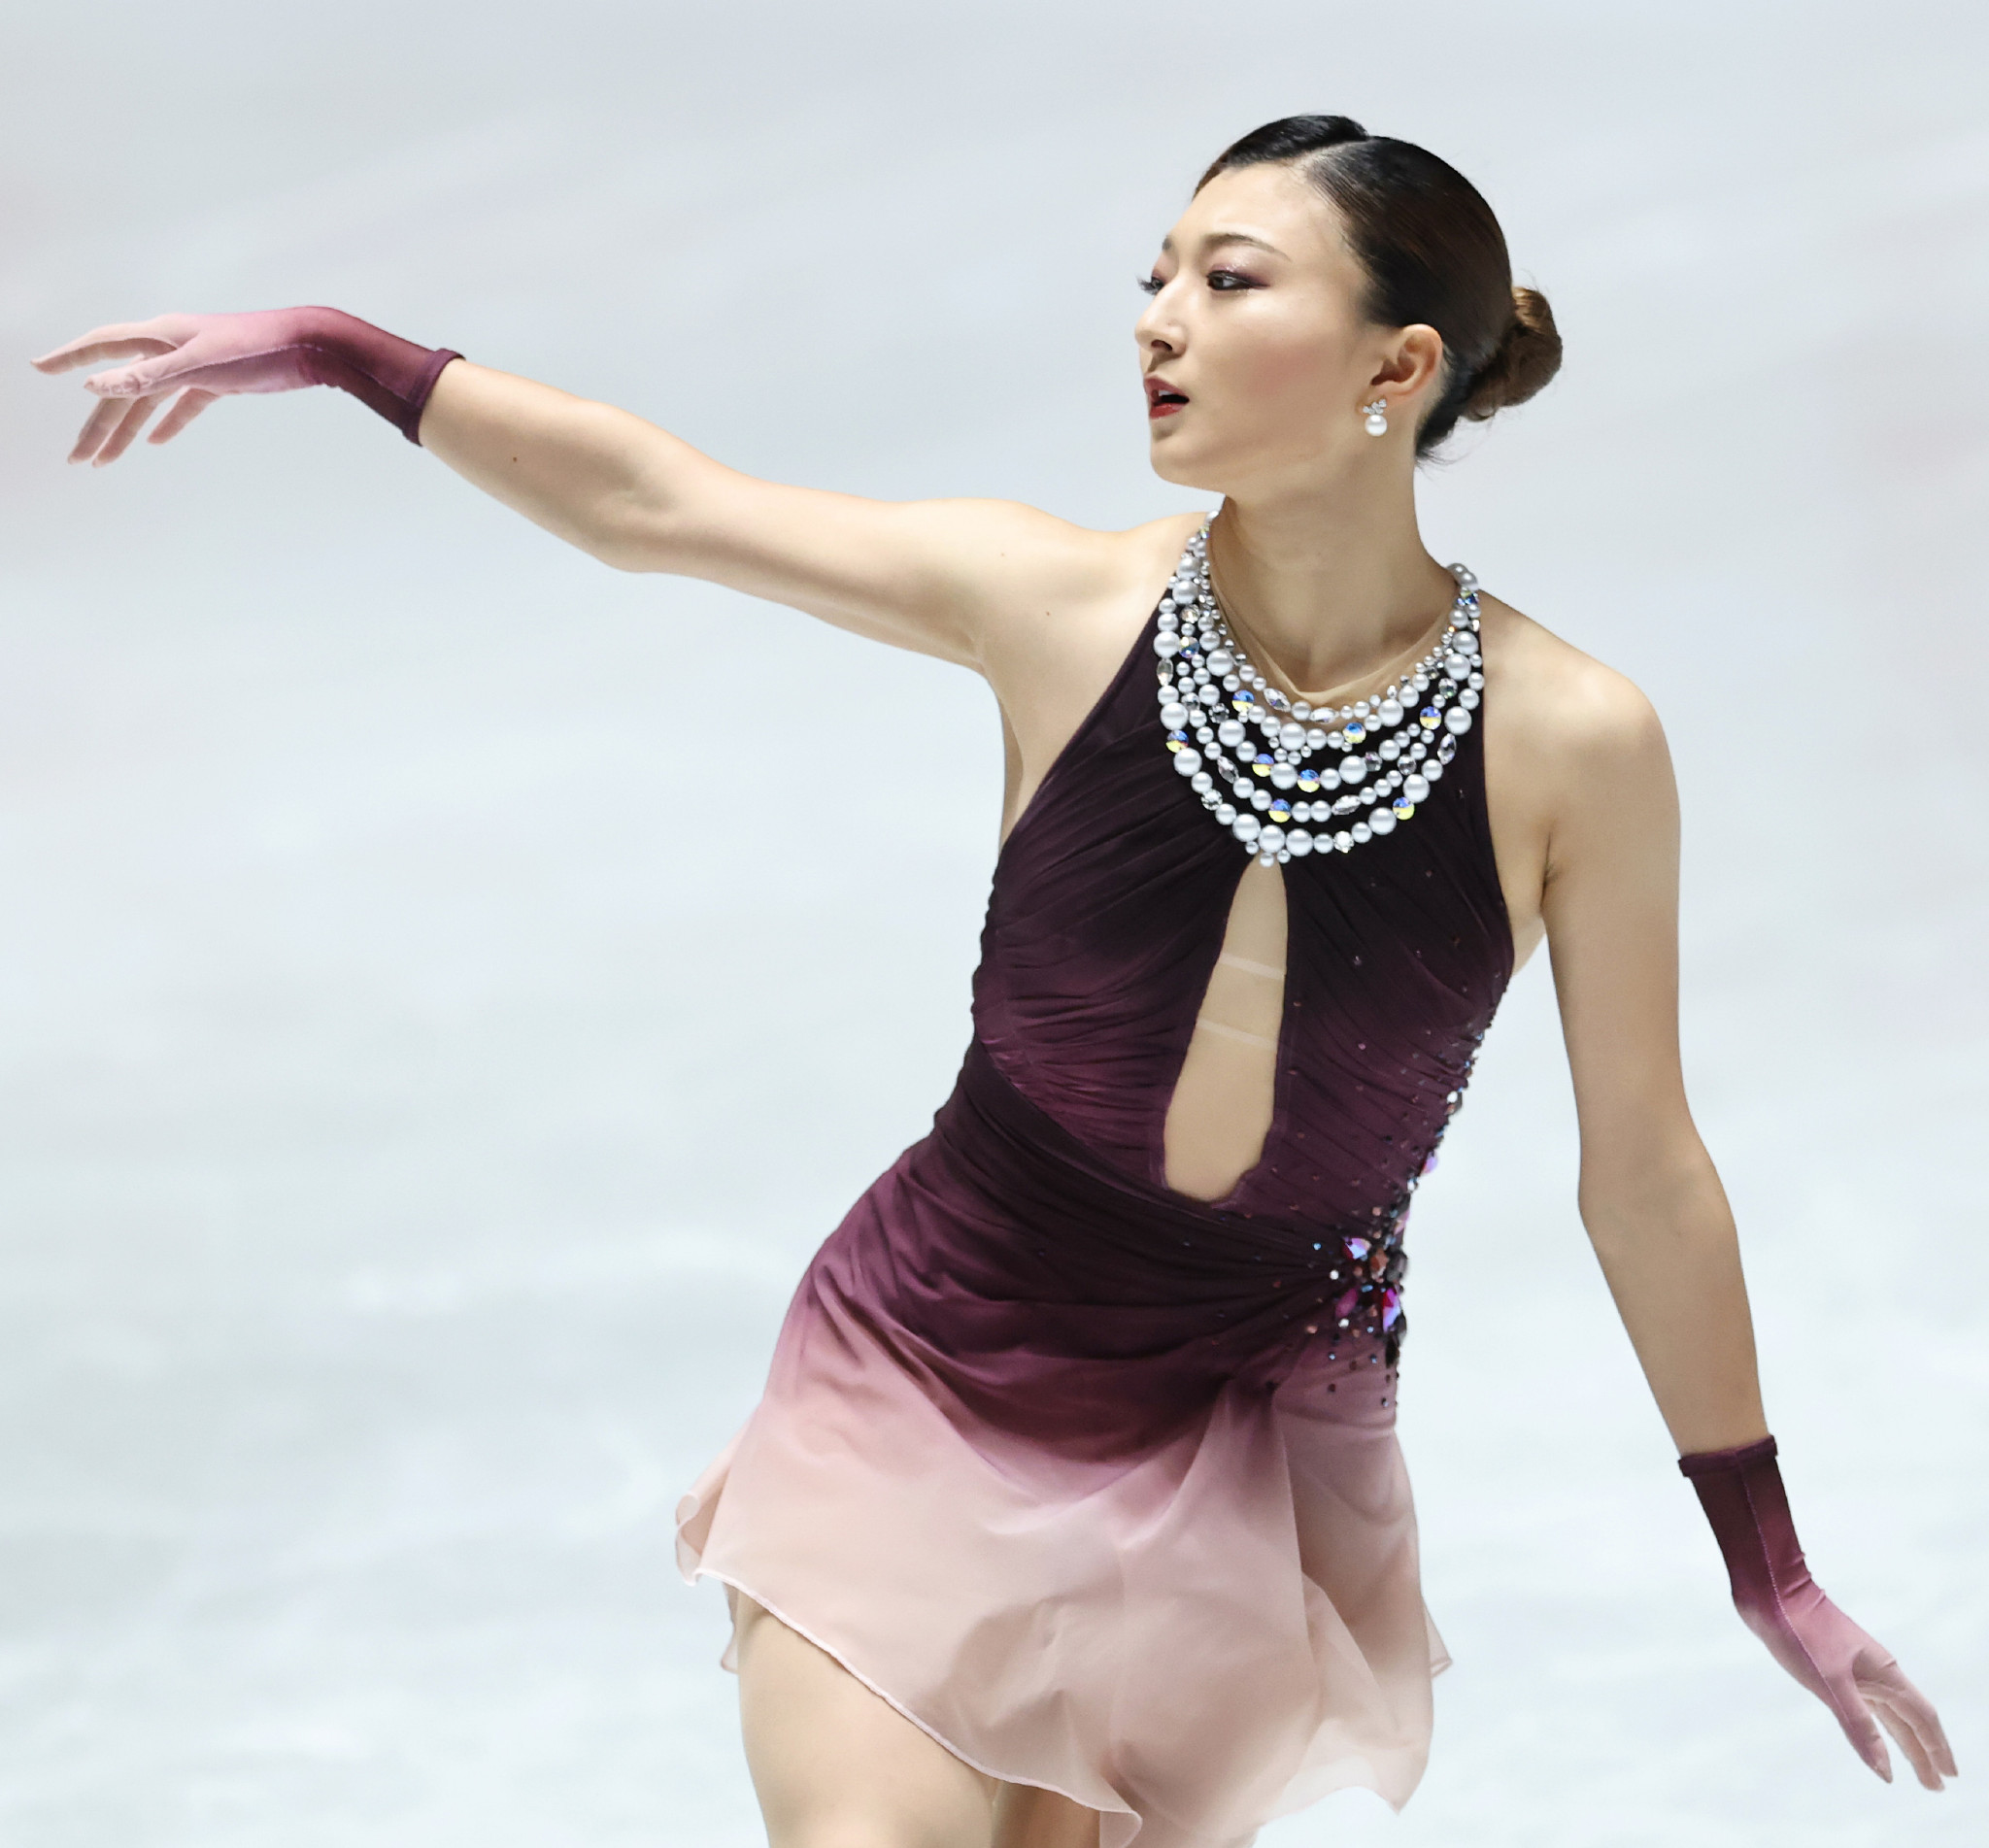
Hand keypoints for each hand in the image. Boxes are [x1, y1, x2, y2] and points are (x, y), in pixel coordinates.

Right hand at [30, 307, 460, 463]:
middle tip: (76, 458)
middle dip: (97, 424)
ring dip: (126, 431)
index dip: (70, 358)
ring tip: (103, 461)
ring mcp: (194, 365)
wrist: (310, 347)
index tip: (38, 369)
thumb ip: (147, 376)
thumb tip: (92, 385)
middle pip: (122, 388)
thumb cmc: (257, 347)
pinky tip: (154, 443)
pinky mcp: (219, 381)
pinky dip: (168, 423)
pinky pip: (184, 404)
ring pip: (149, 401)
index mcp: (160, 337)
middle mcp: (171, 348)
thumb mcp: (198, 364)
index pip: (102, 346)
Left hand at [1737, 1569, 1954, 1789]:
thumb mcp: (1831, 1683)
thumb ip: (1859, 1726)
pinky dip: (1875, 1724)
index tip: (1950, 1776)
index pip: (1922, 1718)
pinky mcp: (1835, 1665)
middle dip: (1924, 1752)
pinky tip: (1873, 1733)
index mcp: (1885, 1674)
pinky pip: (1867, 1702)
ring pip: (1888, 1711)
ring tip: (1914, 1768)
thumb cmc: (1801, 1633)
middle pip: (1909, 1718)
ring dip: (1903, 1740)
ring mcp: (1856, 1668)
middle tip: (1935, 1785)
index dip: (1937, 1748)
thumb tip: (1886, 1771)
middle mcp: (1877, 1671)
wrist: (1772, 1592)